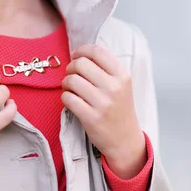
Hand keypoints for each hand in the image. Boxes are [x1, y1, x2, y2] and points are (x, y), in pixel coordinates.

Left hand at [61, 44, 146, 178]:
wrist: (125, 139)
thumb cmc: (119, 108)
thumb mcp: (121, 85)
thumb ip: (105, 69)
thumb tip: (79, 55)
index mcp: (122, 76)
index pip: (97, 51)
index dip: (82, 50)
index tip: (76, 56)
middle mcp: (114, 87)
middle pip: (81, 63)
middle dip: (71, 67)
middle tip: (71, 75)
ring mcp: (103, 103)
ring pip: (71, 80)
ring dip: (66, 83)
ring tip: (70, 89)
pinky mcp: (91, 117)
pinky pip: (67, 98)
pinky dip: (65, 97)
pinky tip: (71, 100)